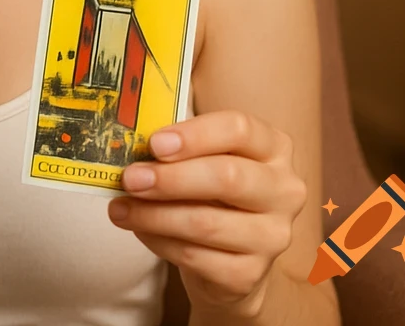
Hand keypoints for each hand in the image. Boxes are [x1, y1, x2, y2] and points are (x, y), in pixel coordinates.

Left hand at [107, 110, 306, 317]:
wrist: (230, 253)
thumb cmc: (211, 190)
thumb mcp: (203, 157)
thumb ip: (178, 145)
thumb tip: (132, 144)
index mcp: (273, 147)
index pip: (239, 129)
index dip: (195, 135)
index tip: (155, 143)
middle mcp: (283, 190)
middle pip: (227, 177)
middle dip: (170, 178)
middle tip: (130, 178)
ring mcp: (272, 236)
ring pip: (205, 223)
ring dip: (154, 214)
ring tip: (120, 208)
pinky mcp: (251, 274)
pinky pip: (195, 256)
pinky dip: (159, 242)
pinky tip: (140, 230)